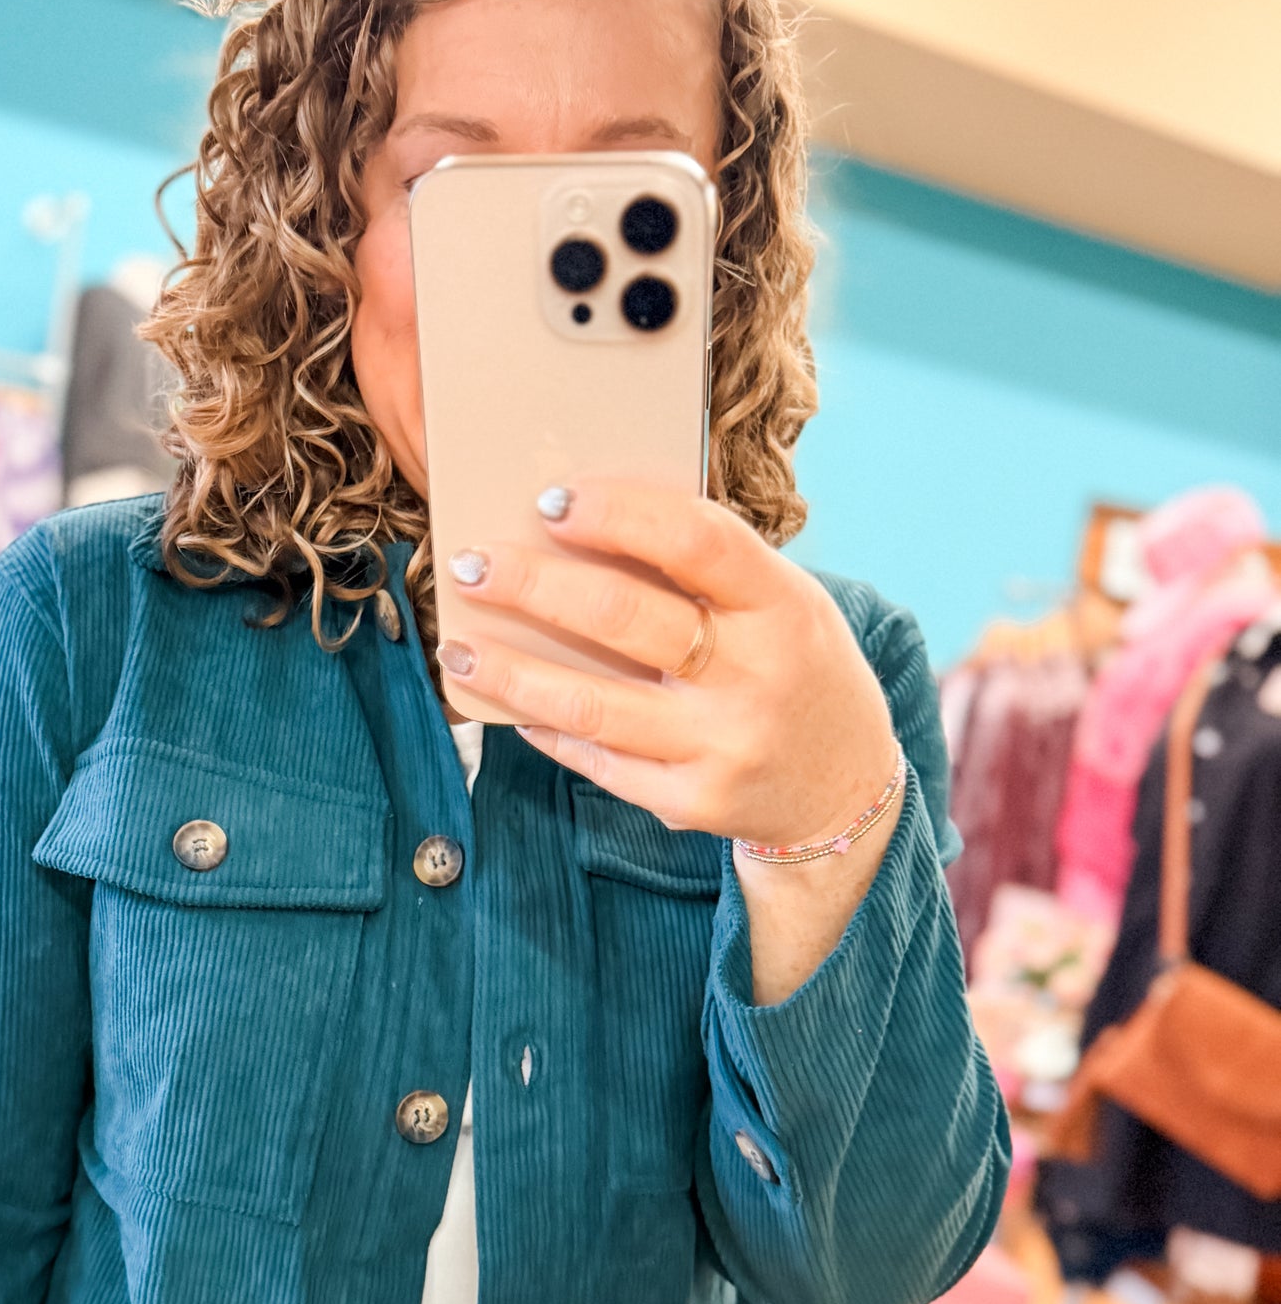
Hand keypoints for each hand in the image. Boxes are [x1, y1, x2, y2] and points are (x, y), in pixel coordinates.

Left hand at [436, 478, 895, 848]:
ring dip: (510, 671)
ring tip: (458, 645)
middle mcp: (755, 677)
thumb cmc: (795, 669)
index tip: (552, 501)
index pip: (696, 541)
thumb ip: (709, 568)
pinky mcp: (692, 802)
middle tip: (472, 566)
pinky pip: (598, 761)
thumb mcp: (784, 604)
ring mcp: (723, 747)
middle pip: (623, 617)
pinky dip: (545, 729)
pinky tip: (508, 704)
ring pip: (591, 704)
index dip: (618, 515)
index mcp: (783, 606)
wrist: (844, 790)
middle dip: (532, 586)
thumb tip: (587, 522)